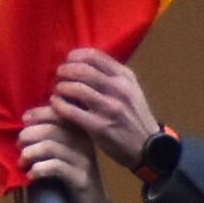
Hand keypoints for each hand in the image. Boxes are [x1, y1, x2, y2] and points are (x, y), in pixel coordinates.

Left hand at [13, 105, 97, 196]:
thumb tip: (26, 121)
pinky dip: (38, 169)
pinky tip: (31, 176)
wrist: (93, 202)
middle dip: (29, 134)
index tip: (24, 120)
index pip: (59, 112)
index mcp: (80, 130)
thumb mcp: (64, 149)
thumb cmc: (72, 174)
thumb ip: (52, 134)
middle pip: (52, 128)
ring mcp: (83, 159)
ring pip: (50, 146)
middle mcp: (84, 141)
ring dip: (30, 153)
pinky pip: (55, 167)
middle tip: (19, 144)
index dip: (38, 113)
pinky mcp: (80, 178)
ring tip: (22, 162)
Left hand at [49, 49, 161, 165]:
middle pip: (82, 69)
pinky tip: (55, 104)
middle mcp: (118, 89)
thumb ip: (111, 76)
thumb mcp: (130, 90)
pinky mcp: (99, 126)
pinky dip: (59, 105)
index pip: (95, 56)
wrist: (147, 147)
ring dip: (61, 87)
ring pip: (76, 88)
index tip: (68, 60)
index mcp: (125, 76)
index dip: (76, 55)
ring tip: (58, 90)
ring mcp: (109, 108)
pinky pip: (71, 111)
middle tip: (59, 75)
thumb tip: (84, 64)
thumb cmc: (134, 116)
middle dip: (65, 70)